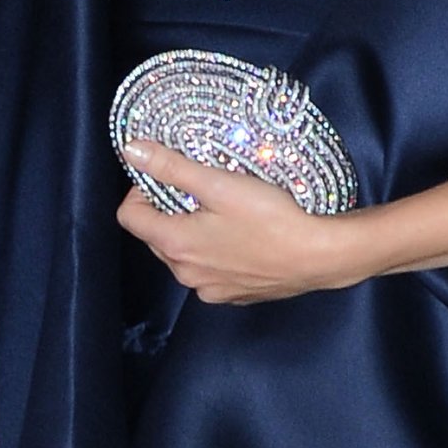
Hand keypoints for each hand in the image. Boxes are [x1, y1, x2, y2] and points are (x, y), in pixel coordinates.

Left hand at [116, 140, 349, 303]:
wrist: (318, 256)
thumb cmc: (270, 217)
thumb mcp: (220, 184)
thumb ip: (173, 167)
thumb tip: (131, 151)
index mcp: (175, 245)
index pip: (129, 217)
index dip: (141, 190)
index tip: (169, 173)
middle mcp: (185, 275)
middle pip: (156, 235)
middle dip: (169, 208)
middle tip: (202, 185)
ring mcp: (210, 290)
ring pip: (184, 254)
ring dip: (193, 231)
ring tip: (225, 208)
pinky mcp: (233, 296)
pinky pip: (210, 270)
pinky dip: (215, 251)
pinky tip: (243, 235)